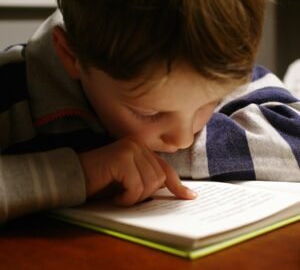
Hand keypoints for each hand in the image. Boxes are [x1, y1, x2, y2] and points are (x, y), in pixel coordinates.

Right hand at [78, 137, 196, 205]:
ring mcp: (130, 149)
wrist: (74, 177)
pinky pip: (136, 187)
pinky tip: (115, 196)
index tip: (189, 197)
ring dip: (135, 197)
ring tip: (119, 195)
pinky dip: (126, 198)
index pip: (165, 168)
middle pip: (159, 178)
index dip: (178, 185)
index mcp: (142, 148)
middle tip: (127, 197)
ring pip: (150, 183)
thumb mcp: (130, 180)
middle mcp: (138, 144)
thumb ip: (148, 179)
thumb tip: (176, 191)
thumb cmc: (101, 181)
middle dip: (145, 195)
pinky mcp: (122, 158)